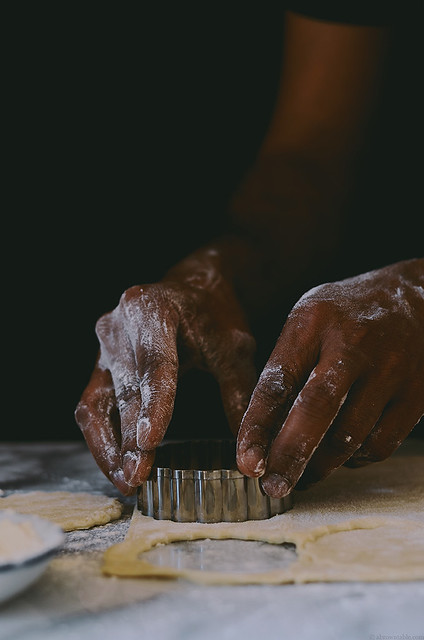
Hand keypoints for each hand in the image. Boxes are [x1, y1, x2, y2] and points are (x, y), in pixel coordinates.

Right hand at [75, 251, 256, 494]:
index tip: (150, 442)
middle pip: (124, 389)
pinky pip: (92, 406)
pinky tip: (117, 465)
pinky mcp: (98, 364)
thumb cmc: (215, 318)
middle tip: (138, 477)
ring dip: (108, 446)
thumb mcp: (234, 350)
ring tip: (125, 482)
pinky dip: (102, 438)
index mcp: (154, 309)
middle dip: (129, 438)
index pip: (155, 363)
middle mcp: (119, 325)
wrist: (192, 290)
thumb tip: (249, 454)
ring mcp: (103, 346)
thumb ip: (238, 396)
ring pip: (95, 403)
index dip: (153, 404)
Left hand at [236, 259, 423, 496]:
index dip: (258, 426)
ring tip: (299, 475)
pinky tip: (340, 453)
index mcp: (315, 320)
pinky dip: (354, 459)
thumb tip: (260, 430)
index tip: (246, 460)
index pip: (279, 379)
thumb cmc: (346, 315)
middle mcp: (354, 343)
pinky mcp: (417, 395)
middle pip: (318, 409)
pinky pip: (380, 445)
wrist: (416, 298)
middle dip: (290, 456)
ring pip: (350, 437)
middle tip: (272, 486)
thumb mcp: (307, 321)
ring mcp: (391, 370)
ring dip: (320, 466)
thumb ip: (285, 366)